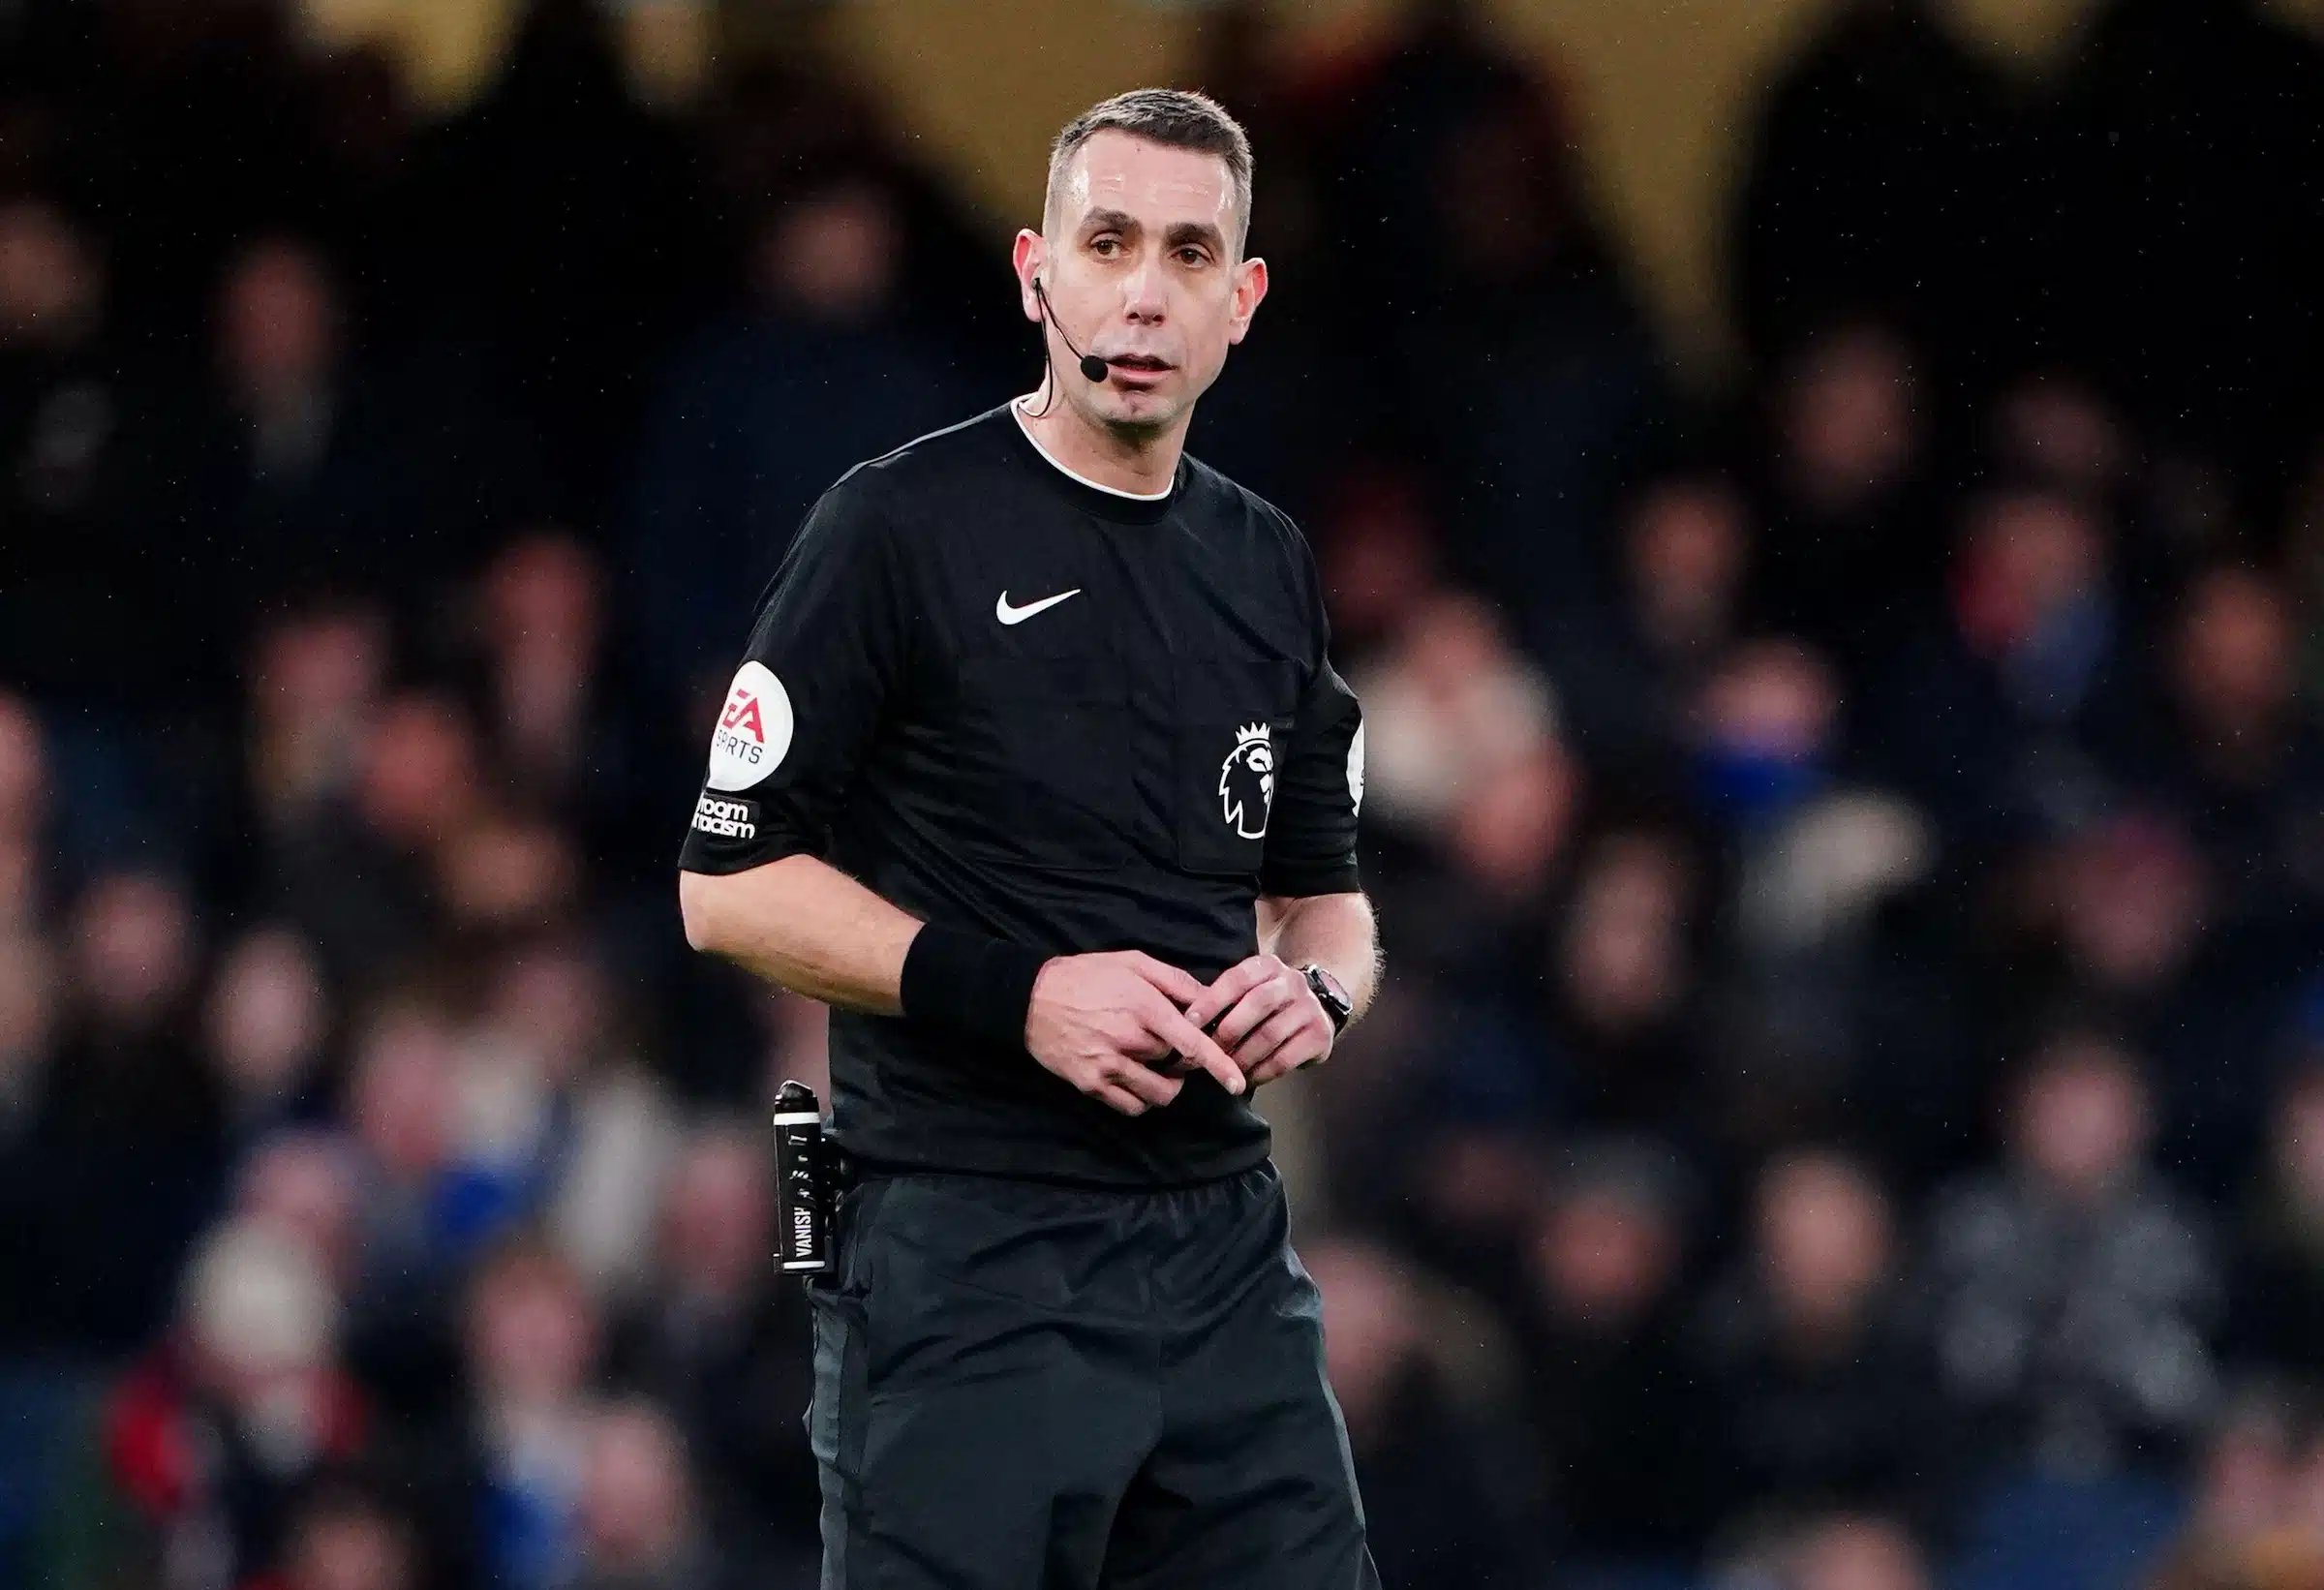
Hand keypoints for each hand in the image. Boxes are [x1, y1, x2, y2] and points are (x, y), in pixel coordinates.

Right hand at [1024, 951, 1244, 1115]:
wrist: (1030, 997)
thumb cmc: (1085, 975)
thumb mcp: (1132, 962)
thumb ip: (1174, 981)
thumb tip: (1208, 999)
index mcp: (1143, 1007)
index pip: (1191, 1043)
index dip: (1218, 1065)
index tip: (1237, 1083)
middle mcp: (1127, 1039)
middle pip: (1176, 1063)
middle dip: (1180, 1058)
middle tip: (1168, 1044)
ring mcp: (1107, 1065)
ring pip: (1158, 1092)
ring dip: (1166, 1085)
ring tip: (1157, 1068)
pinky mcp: (1090, 1084)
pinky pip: (1130, 1106)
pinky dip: (1141, 1098)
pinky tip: (1135, 1079)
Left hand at [1181, 954, 1333, 1087]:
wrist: (1319, 1008)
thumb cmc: (1270, 1004)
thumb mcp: (1251, 988)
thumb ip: (1226, 999)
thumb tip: (1188, 1022)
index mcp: (1268, 966)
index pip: (1237, 979)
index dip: (1212, 1000)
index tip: (1190, 1021)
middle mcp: (1292, 982)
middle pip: (1257, 1004)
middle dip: (1228, 1031)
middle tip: (1209, 1052)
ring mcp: (1309, 1008)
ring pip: (1270, 1035)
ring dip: (1243, 1057)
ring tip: (1226, 1069)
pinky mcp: (1320, 1035)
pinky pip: (1285, 1059)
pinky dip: (1261, 1072)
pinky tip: (1248, 1078)